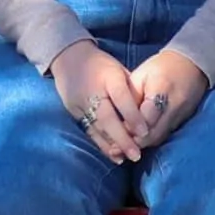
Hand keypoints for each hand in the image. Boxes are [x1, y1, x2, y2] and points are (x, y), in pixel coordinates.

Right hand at [50, 42, 150, 162]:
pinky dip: (102, 144)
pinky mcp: (74, 112)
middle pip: (107, 118)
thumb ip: (131, 89)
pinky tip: (113, 154)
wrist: (67, 57)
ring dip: (113, 145)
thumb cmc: (100, 64)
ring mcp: (80, 103)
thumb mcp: (118, 69)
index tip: (144, 131)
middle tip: (137, 154)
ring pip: (97, 128)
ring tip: (128, 157)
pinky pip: (89, 131)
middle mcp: (93, 91)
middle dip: (123, 138)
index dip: (132, 115)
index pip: (121, 97)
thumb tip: (147, 112)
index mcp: (108, 75)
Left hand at [123, 48, 209, 149]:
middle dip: (134, 142)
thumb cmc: (162, 67)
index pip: (146, 116)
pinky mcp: (183, 121)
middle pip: (153, 133)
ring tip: (124, 150)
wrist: (193, 64)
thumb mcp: (141, 75)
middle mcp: (174, 106)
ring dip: (142, 145)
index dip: (130, 128)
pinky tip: (140, 142)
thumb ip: (131, 96)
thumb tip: (121, 119)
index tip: (116, 134)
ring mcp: (181, 116)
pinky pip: (166, 135)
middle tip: (115, 149)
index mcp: (162, 89)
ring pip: (159, 138)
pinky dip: (152, 140)